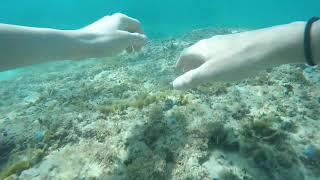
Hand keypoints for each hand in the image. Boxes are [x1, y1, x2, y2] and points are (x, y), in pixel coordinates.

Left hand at [78, 13, 146, 57]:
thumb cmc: (106, 42)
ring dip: (125, 43)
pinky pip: (111, 37)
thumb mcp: (125, 40)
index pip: (137, 25)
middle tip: (135, 52)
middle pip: (128, 29)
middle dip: (134, 41)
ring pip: (119, 33)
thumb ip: (137, 39)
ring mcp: (104, 25)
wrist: (82, 44)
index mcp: (121, 19)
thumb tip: (145, 39)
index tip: (141, 48)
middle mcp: (113, 19)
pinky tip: (113, 51)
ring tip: (125, 53)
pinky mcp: (97, 32)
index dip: (141, 37)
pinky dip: (116, 43)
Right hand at [173, 22, 305, 89]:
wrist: (265, 47)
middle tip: (189, 74)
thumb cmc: (234, 63)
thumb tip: (173, 85)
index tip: (177, 73)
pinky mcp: (236, 43)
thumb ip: (192, 79)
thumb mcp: (210, 74)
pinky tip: (223, 67)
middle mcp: (210, 42)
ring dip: (202, 62)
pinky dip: (214, 61)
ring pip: (208, 52)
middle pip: (195, 53)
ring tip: (204, 73)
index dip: (179, 65)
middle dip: (190, 64)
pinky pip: (219, 52)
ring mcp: (223, 41)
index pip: (184, 56)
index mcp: (200, 49)